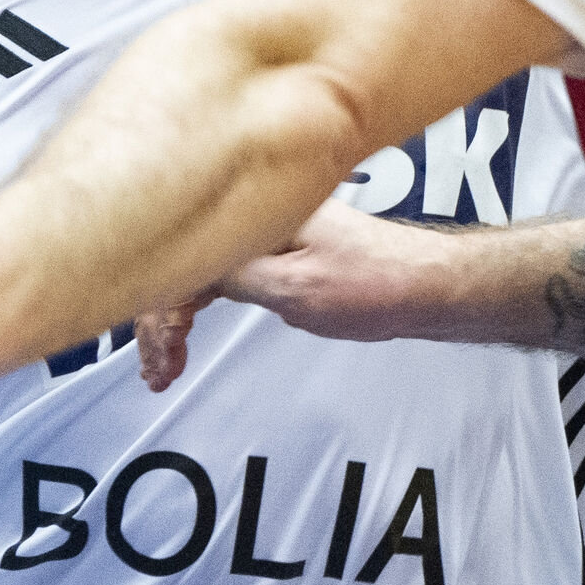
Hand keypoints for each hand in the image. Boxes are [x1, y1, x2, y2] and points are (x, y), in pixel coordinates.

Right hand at [134, 202, 444, 388]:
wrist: (426, 286)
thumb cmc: (375, 286)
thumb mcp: (294, 289)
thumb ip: (231, 277)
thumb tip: (178, 271)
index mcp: (255, 212)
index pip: (181, 253)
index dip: (161, 309)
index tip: (163, 354)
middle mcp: (253, 214)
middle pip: (180, 261)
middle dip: (160, 318)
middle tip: (157, 372)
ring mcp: (262, 231)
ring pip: (196, 270)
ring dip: (174, 317)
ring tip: (166, 366)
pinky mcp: (274, 249)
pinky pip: (218, 272)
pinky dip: (199, 306)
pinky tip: (188, 334)